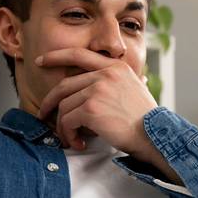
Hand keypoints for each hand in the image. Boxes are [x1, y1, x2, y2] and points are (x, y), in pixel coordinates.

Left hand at [36, 48, 156, 154]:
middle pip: (64, 85)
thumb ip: (113, 83)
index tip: (41, 61)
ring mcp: (97, 90)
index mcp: (115, 67)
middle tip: (43, 113)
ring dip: (64, 126)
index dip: (56, 56)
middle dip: (50, 101)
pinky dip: (69, 135)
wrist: (155, 135)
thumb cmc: (144, 119)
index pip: (79, 54)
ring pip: (64, 106)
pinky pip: (67, 121)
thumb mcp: (133, 89)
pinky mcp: (91, 109)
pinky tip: (78, 143)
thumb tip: (92, 87)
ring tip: (72, 138)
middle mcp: (105, 74)